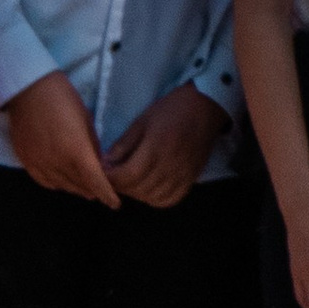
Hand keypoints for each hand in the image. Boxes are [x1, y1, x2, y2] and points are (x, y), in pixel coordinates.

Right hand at [5, 68, 119, 201]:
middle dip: (93, 190)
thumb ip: (93, 146)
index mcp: (77, 152)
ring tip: (84, 186)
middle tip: (101, 190)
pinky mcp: (26, 160)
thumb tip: (98, 164)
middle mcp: (57, 163)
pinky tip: (62, 181)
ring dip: (75, 188)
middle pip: (79, 187)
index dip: (107, 195)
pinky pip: (44, 181)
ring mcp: (39, 163)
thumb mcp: (87, 120)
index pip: (95, 183)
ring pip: (62, 186)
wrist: (28, 88)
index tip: (115, 203)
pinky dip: (56, 184)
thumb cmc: (63, 98)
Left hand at [103, 83, 224, 208]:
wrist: (205, 108)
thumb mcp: (143, 120)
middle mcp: (170, 166)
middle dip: (121, 186)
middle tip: (114, 176)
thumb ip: (124, 143)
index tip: (103, 173)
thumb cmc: (172, 110)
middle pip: (139, 189)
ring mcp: (182, 175)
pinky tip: (149, 188)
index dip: (112, 178)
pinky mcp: (191, 179)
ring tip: (130, 181)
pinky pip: (170, 200)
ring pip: (153, 198)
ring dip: (136, 193)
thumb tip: (106, 162)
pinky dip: (155, 199)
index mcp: (156, 148)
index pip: (128, 175)